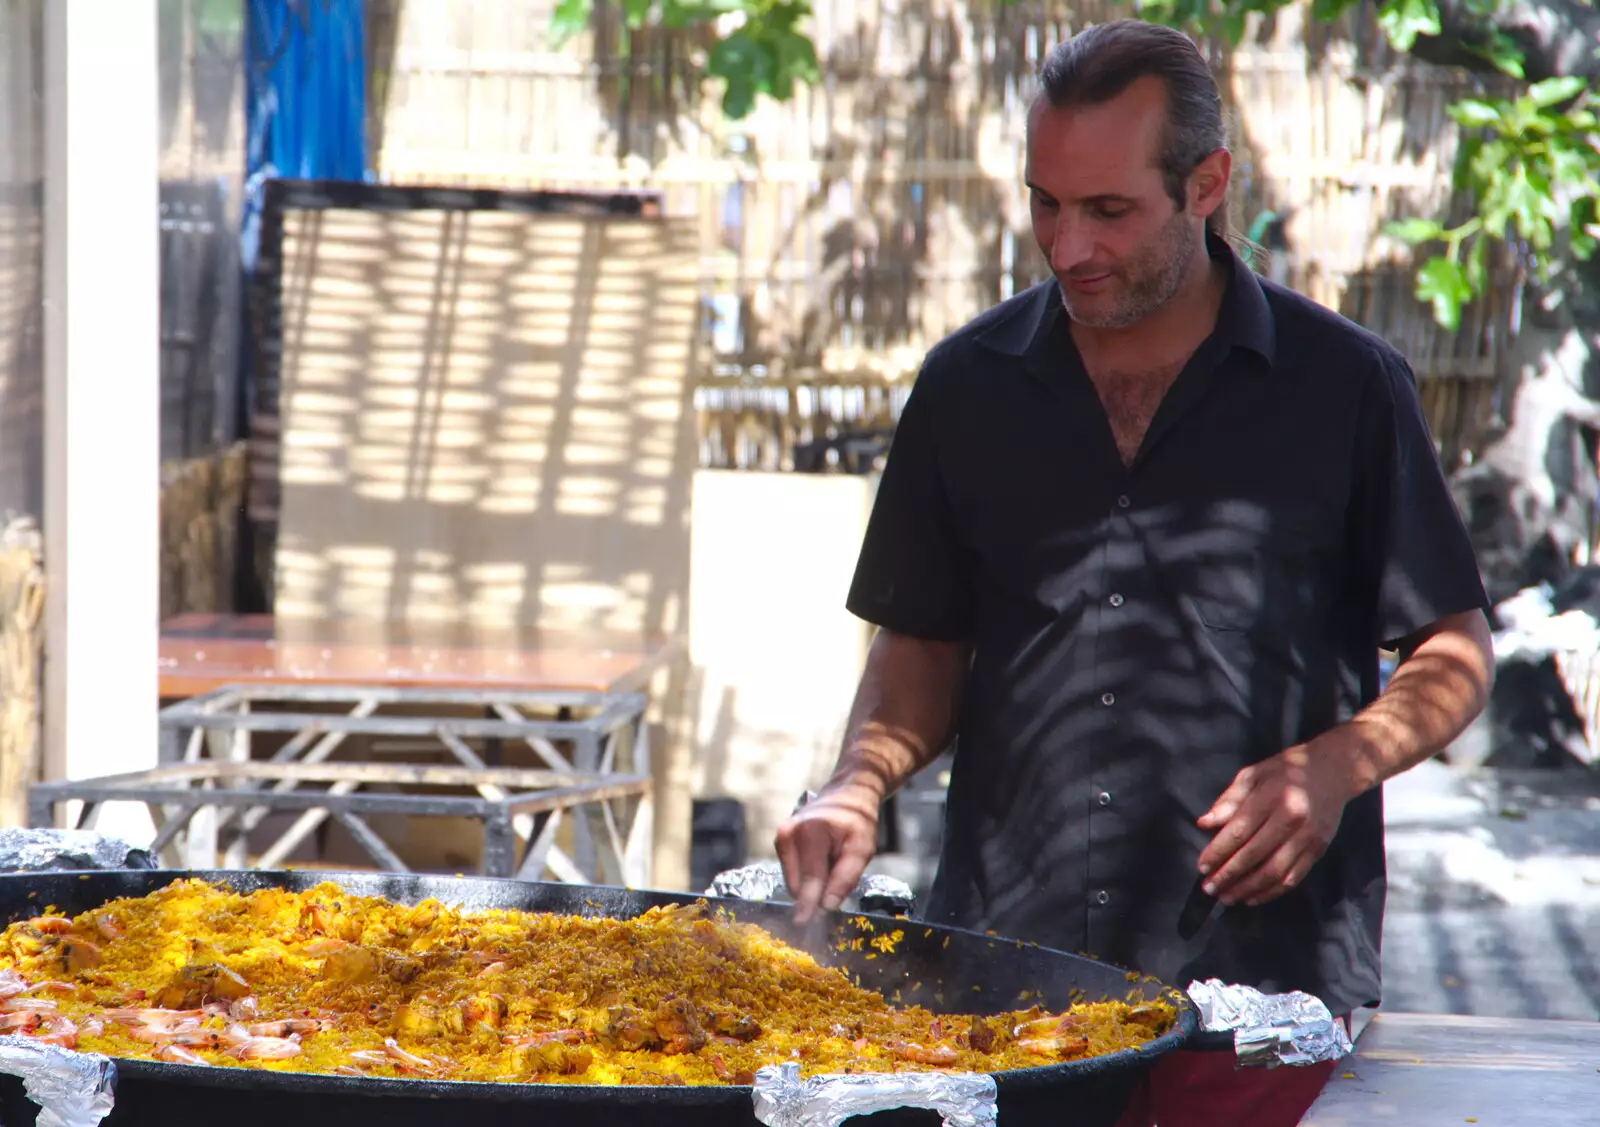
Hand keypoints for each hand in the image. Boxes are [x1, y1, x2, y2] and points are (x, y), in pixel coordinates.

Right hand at [774, 779, 880, 924]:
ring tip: (831, 865)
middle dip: (817, 894)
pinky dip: (807, 877)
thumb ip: (845, 878)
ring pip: (794, 882)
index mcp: (810, 833)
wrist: (846, 796)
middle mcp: (788, 834)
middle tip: (836, 884)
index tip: (805, 927)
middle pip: (799, 884)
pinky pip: (793, 875)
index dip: (810, 906)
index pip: (810, 880)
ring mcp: (781, 837)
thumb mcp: (862, 849)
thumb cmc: (857, 822)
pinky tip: (821, 862)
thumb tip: (825, 906)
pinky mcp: (779, 843)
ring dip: (813, 885)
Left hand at [1195, 736, 1361, 907]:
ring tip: (1227, 897)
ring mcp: (1308, 837)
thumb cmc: (1286, 770)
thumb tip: (1203, 823)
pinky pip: (1293, 878)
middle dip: (1228, 874)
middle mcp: (1291, 819)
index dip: (1217, 852)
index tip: (1201, 867)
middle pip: (1254, 855)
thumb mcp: (1253, 774)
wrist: (1334, 771)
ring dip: (1247, 888)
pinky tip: (1253, 897)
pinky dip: (1271, 892)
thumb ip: (1229, 800)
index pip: (1238, 831)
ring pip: (1274, 872)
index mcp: (1271, 797)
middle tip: (1209, 888)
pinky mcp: (1319, 850)